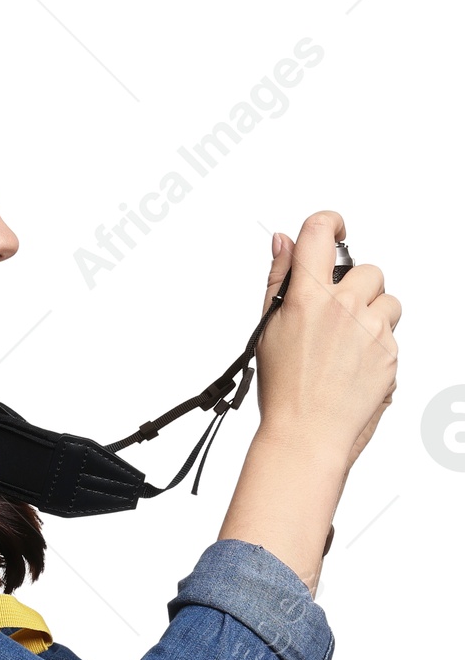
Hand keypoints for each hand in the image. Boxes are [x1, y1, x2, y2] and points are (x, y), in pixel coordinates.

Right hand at [255, 210, 400, 473]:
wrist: (306, 435)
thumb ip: (279, 280)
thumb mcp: (267, 330)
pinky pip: (391, 335)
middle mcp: (342, 307)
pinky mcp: (391, 351)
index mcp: (306, 298)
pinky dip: (376, 347)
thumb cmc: (283, 390)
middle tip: (335, 321)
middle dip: (355, 290)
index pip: (320, 232)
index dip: (329, 224)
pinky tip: (353, 369)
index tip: (334, 232)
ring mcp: (371, 329)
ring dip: (372, 318)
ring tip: (346, 349)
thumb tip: (283, 241)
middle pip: (367, 270)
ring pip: (386, 302)